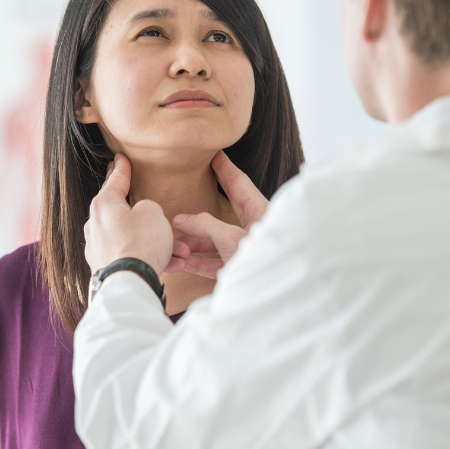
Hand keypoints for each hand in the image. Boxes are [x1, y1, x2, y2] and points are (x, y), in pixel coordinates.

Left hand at [84, 154, 178, 275]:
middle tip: (157, 210)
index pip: (114, 181)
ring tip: (183, 251)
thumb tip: (142, 215)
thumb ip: (148, 207)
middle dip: (150, 217)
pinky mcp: (106, 268)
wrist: (131, 282)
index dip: (121, 168)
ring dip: (159, 243)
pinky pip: (133, 257)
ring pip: (135, 239)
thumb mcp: (153, 212)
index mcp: (104, 205)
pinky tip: (174, 264)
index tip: (120, 158)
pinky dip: (152, 258)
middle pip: (125, 213)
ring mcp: (99, 248)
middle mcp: (96, 225)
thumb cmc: (141, 243)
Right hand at [171, 150, 269, 278]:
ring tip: (175, 238)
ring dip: (195, 241)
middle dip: (204, 204)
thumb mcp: (231, 239)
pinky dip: (199, 261)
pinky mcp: (239, 270)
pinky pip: (215, 263)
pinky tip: (184, 260)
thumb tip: (182, 219)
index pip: (239, 183)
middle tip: (192, 185)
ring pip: (216, 241)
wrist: (274, 294)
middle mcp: (254, 230)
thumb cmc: (263, 263)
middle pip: (225, 210)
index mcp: (260, 213)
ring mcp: (246, 251)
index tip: (214, 154)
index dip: (224, 168)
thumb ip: (205, 226)